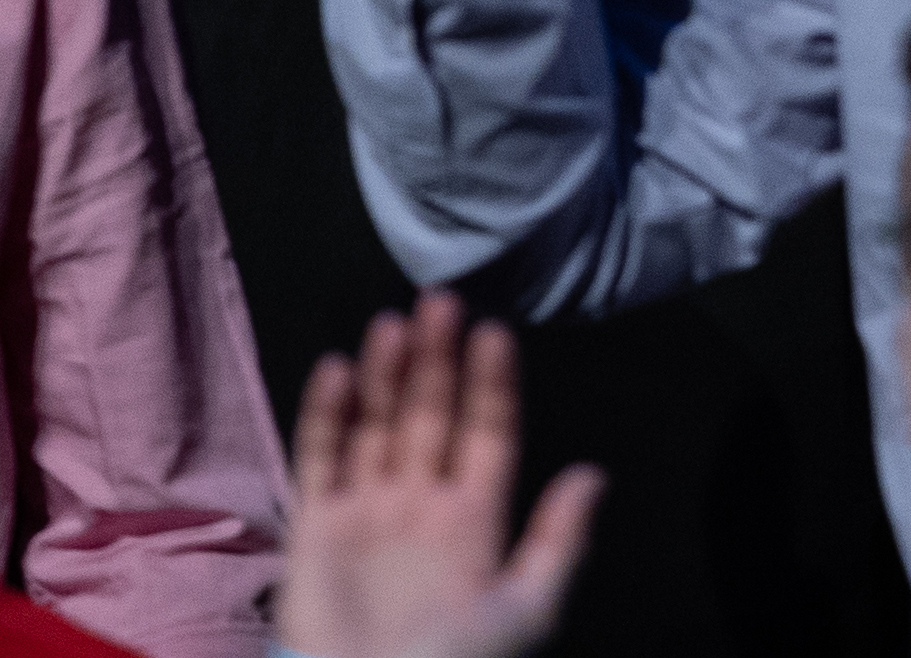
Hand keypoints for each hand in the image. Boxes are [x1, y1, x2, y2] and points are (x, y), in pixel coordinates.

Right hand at [267, 291, 599, 657]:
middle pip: (432, 416)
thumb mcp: (525, 609)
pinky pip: (319, 459)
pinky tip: (337, 368)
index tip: (495, 332)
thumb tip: (595, 473)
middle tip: (440, 301)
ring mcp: (367, 511)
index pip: (488, 433)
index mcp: (476, 518)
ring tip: (394, 324)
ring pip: (379, 425)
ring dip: (386, 375)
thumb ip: (558, 541)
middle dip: (437, 361)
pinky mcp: (315, 527)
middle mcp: (422, 503)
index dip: (492, 384)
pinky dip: (326, 414)